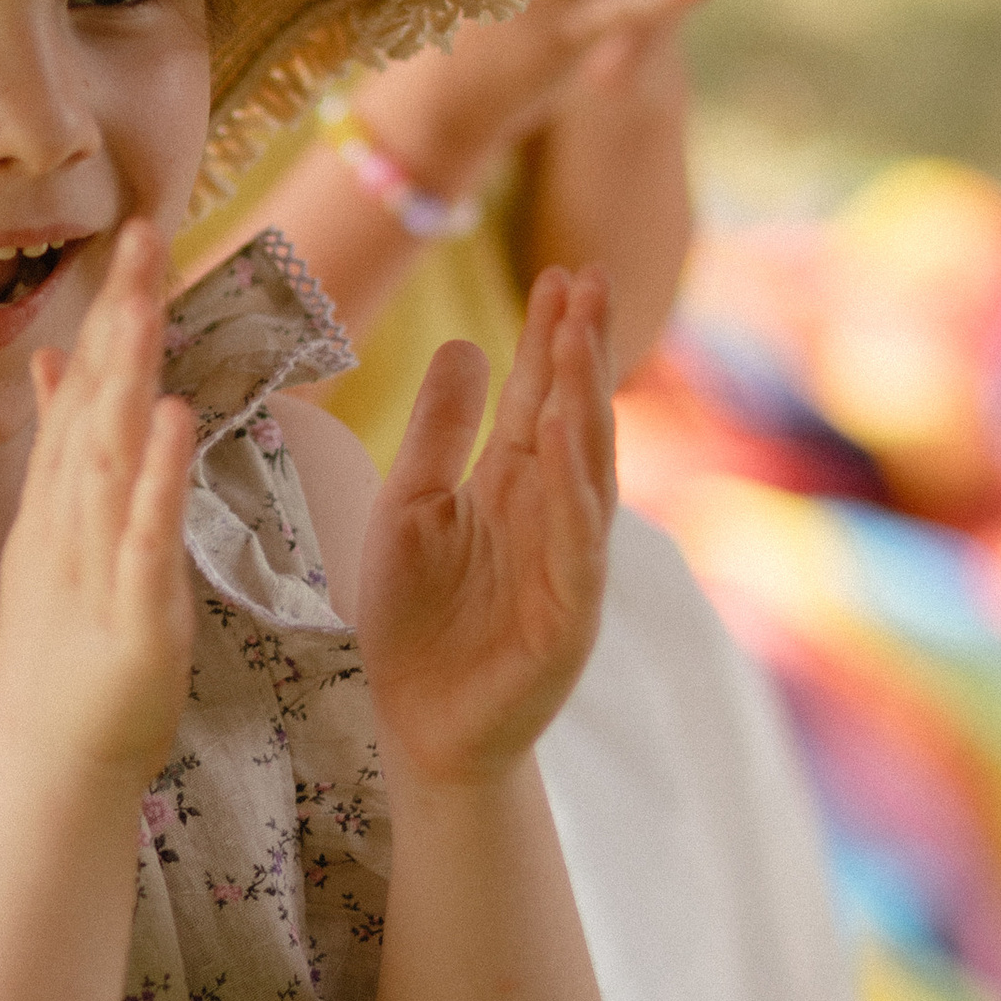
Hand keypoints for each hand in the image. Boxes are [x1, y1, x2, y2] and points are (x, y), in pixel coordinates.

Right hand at [0, 220, 196, 787]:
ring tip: (148, 303)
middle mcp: (68, 522)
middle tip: (143, 234)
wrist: (48, 767)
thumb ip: (59, 454)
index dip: (109, 316)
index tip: (137, 240)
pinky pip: (144, 535)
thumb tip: (51, 366)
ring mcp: (94, 564)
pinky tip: (177, 419)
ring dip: (128, 377)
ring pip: (110, 454)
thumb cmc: (64, 659)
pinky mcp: (131, 614)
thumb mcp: (56, 542)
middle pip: (93, 403)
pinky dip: (158, 476)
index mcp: (58, 505)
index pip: (84, 392)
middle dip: (118, 318)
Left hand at [354, 267, 614, 786]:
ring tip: (581, 341)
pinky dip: (576, 491)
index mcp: (513, 487)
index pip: (539, 398)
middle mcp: (551, 517)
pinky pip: (577, 545)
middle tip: (592, 279)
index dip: (551, 339)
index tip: (564, 272)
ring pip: (587, 473)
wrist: (418, 727)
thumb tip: (464, 344)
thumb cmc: (414, 622)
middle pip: (575, 420)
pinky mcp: (566, 618)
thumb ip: (439, 432)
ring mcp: (567, 566)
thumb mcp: (408, 506)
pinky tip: (571, 438)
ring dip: (587, 405)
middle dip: (582, 352)